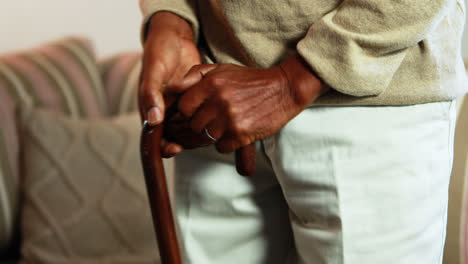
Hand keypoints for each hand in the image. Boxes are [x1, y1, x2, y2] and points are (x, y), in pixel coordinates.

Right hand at [139, 11, 201, 156]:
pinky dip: (203, 119)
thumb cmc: (160, 50)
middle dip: (183, 142)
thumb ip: (151, 94)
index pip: (154, 133)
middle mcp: (163, 109)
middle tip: (196, 143)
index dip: (163, 144)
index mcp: (149, 105)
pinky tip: (213, 121)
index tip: (175, 148)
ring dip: (195, 133)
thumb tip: (153, 120)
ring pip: (186, 128)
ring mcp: (178, 105)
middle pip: (172, 134)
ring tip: (206, 134)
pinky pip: (197, 115)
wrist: (175, 35)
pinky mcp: (193, 99)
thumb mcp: (154, 70)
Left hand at [167, 55, 327, 152]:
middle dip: (200, 124)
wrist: (283, 89)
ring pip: (206, 137)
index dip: (188, 112)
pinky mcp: (241, 133)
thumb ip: (195, 75)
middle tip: (213, 119)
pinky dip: (226, 143)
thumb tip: (173, 87)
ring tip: (226, 124)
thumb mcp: (222, 69)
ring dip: (213, 134)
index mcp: (211, 83)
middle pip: (193, 125)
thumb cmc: (250, 80)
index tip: (197, 111)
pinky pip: (221, 147)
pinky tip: (235, 131)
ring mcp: (230, 119)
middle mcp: (218, 100)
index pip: (183, 107)